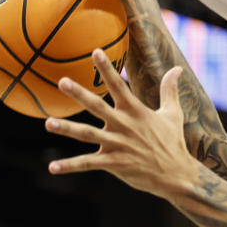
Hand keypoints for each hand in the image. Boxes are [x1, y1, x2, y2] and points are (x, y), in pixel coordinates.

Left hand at [45, 49, 196, 200]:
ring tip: (48, 123)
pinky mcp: (115, 164)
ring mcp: (118, 145)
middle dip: (80, 94)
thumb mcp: (173, 114)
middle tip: (62, 82)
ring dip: (67, 129)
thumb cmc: (172, 142)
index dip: (107, 69)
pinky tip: (52, 168)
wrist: (176, 174)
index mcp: (136, 111)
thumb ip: (170, 90)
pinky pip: (88, 164)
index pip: (119, 86)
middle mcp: (125, 126)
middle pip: (98, 107)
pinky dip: (70, 166)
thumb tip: (178, 69)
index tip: (96, 52)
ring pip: (88, 135)